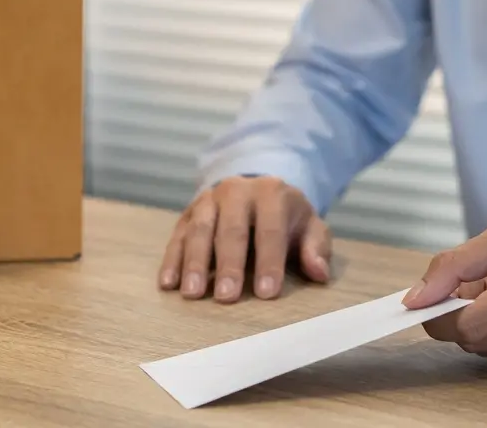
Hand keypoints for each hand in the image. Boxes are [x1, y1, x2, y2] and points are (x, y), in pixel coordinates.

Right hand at [158, 176, 331, 301]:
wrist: (255, 189)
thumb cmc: (286, 218)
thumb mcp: (309, 226)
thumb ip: (316, 247)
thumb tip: (319, 272)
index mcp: (271, 194)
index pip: (271, 230)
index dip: (269, 262)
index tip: (267, 293)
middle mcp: (237, 192)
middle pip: (231, 229)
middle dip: (229, 264)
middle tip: (226, 297)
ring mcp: (209, 200)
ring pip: (199, 230)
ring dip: (194, 263)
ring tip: (192, 293)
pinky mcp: (188, 212)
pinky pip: (177, 236)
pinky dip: (172, 260)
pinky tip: (168, 283)